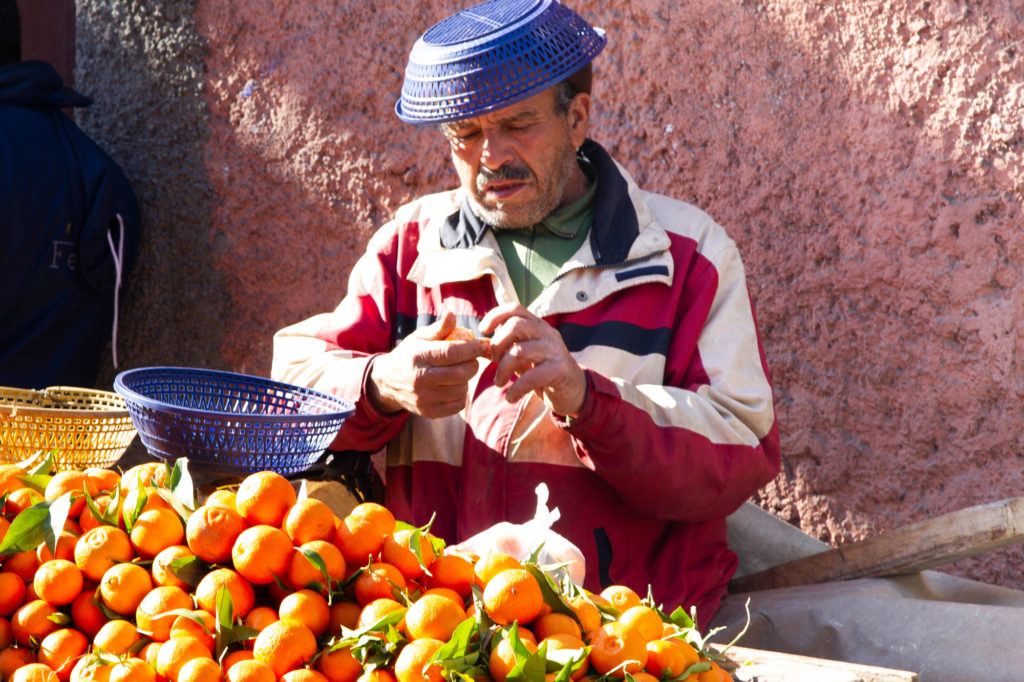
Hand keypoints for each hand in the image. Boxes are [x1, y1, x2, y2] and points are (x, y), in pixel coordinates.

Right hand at [368, 312, 488, 417]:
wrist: (387, 382)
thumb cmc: (409, 355)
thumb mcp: (419, 338)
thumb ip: (438, 328)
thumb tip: (452, 314)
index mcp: (418, 356)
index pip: (451, 353)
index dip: (471, 349)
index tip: (481, 345)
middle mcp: (420, 378)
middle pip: (460, 373)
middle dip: (473, 364)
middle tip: (471, 359)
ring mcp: (424, 398)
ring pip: (461, 389)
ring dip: (467, 379)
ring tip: (459, 372)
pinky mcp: (428, 412)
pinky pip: (458, 404)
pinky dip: (461, 394)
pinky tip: (454, 386)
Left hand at [479, 303, 586, 416]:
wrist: (574, 392)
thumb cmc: (543, 373)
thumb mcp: (524, 356)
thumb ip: (508, 347)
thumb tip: (482, 345)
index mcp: (538, 326)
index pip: (516, 309)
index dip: (496, 315)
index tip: (483, 330)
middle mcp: (547, 334)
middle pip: (515, 325)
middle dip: (497, 345)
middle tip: (494, 362)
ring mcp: (555, 350)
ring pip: (519, 351)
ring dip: (503, 369)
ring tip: (499, 382)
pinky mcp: (560, 370)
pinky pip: (531, 376)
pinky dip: (516, 388)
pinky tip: (511, 396)